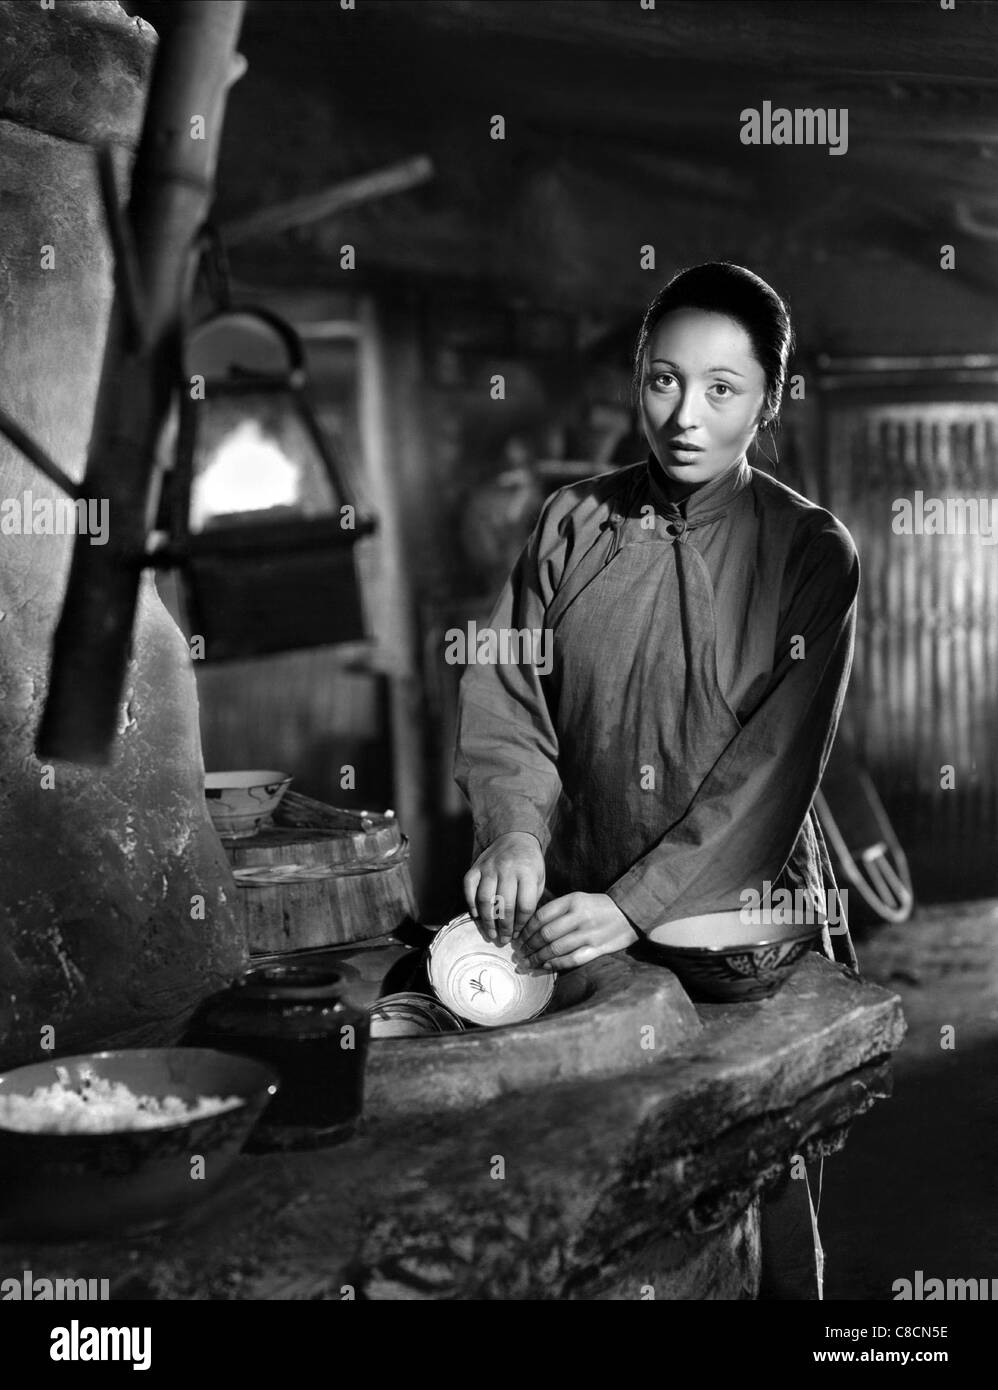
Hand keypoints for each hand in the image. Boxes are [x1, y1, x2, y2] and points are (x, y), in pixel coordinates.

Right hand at [463, 831, 544, 945]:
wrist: (516, 837)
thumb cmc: (529, 864)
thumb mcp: (539, 878)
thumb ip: (531, 899)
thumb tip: (521, 927)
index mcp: (527, 872)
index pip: (524, 905)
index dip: (521, 924)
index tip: (518, 933)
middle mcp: (507, 869)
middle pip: (504, 905)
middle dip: (504, 927)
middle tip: (504, 941)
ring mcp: (489, 867)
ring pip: (485, 899)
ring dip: (487, 921)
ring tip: (491, 934)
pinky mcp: (476, 866)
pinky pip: (469, 888)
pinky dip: (471, 904)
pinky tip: (477, 917)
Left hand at [518, 892, 638, 971]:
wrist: (630, 912)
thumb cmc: (599, 906)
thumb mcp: (578, 899)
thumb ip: (557, 909)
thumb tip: (531, 925)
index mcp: (573, 901)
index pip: (541, 916)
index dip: (526, 929)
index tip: (518, 937)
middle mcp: (580, 917)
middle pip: (546, 934)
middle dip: (529, 946)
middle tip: (519, 953)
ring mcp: (589, 934)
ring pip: (556, 948)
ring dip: (538, 958)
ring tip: (527, 963)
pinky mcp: (598, 948)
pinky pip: (572, 959)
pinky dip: (556, 964)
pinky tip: (545, 966)